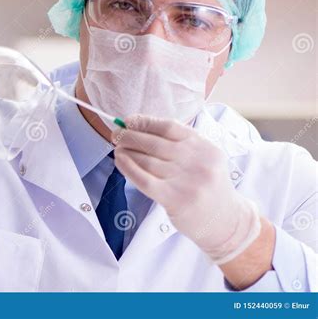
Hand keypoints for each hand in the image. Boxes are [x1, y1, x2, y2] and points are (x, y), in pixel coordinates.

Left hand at [112, 114, 260, 263]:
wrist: (226, 222)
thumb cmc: (207, 187)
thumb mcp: (204, 158)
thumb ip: (180, 144)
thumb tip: (140, 129)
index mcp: (204, 146)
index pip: (169, 127)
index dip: (145, 122)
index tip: (129, 121)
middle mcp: (197, 161)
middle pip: (154, 142)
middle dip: (130, 136)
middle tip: (116, 134)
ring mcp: (187, 180)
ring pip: (147, 160)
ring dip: (127, 151)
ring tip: (117, 148)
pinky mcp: (175, 199)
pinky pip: (145, 180)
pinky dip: (128, 168)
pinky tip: (119, 161)